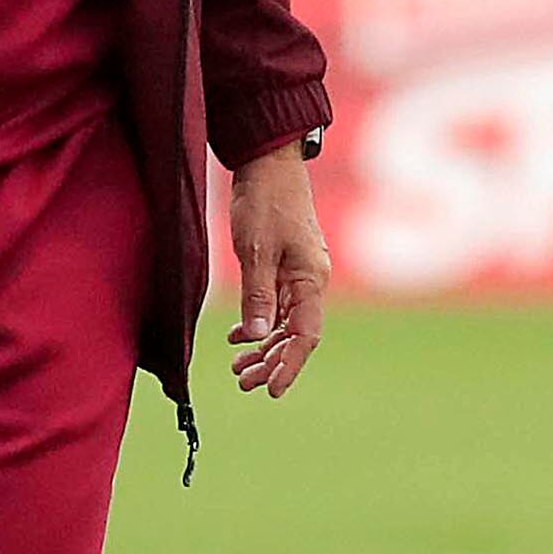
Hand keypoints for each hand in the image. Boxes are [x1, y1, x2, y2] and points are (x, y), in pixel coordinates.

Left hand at [225, 145, 329, 397]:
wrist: (270, 162)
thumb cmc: (265, 201)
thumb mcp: (256, 250)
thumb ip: (258, 296)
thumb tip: (259, 337)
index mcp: (312, 279)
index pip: (305, 336)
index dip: (289, 366)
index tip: (271, 391)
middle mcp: (313, 281)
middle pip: (297, 335)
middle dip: (272, 363)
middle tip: (243, 383)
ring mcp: (302, 273)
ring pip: (287, 323)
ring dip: (265, 348)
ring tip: (239, 370)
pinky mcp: (289, 265)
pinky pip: (279, 305)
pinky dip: (261, 324)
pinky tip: (240, 337)